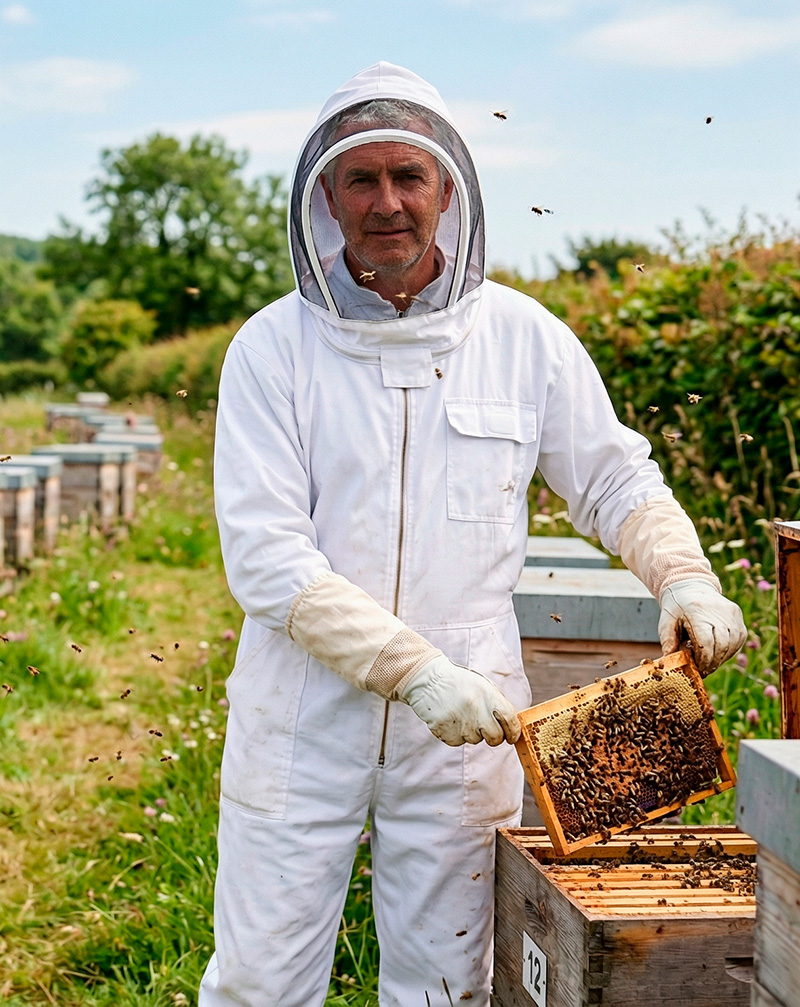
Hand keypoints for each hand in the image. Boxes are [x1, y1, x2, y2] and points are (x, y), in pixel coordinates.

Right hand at [400, 655, 520, 746]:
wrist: (427, 680)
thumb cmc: (459, 683)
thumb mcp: (482, 685)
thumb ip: (497, 703)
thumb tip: (513, 726)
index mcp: (488, 694)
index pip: (510, 720)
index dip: (514, 732)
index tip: (512, 737)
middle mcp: (475, 708)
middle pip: (495, 738)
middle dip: (494, 737)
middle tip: (487, 730)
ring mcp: (459, 722)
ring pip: (475, 740)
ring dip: (471, 732)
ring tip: (460, 713)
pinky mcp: (445, 732)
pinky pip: (458, 741)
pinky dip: (456, 734)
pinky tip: (450, 718)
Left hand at [659, 579, 746, 675]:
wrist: (690, 587)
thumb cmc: (677, 608)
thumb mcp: (666, 622)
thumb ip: (668, 641)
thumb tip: (669, 662)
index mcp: (696, 610)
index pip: (705, 642)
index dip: (702, 660)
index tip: (696, 669)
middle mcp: (717, 610)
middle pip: (720, 645)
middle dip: (711, 662)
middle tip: (703, 670)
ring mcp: (730, 612)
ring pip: (732, 644)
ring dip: (721, 658)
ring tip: (709, 663)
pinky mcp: (737, 615)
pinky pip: (738, 639)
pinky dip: (729, 650)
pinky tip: (717, 653)